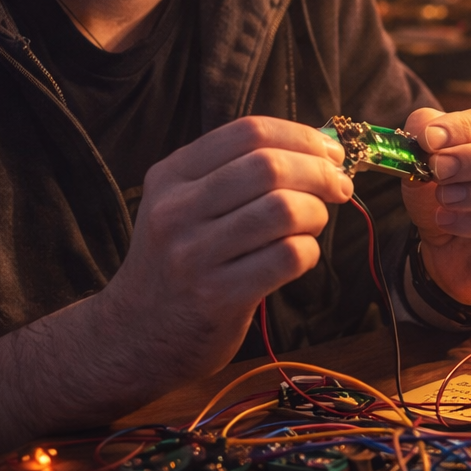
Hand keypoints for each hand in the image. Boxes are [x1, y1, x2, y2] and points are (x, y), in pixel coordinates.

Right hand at [0, 116, 350, 459]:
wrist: (132, 336)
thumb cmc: (177, 264)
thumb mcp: (185, 206)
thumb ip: (237, 174)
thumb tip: (321, 148)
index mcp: (171, 176)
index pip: (247, 133)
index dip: (300, 136)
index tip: (329, 152)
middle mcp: (177, 210)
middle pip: (268, 167)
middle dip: (319, 173)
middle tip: (339, 187)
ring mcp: (194, 255)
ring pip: (283, 210)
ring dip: (315, 214)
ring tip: (313, 224)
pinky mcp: (217, 297)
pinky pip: (286, 257)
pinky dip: (308, 252)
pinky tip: (300, 256)